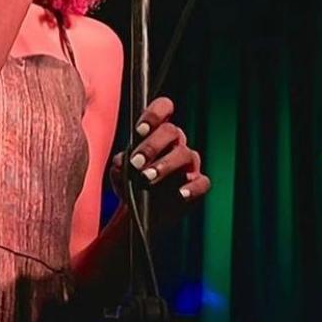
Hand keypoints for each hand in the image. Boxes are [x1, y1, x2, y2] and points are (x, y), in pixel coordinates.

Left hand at [108, 95, 209, 224]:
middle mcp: (176, 143)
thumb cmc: (133, 184)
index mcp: (158, 133)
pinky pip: (201, 182)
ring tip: (147, 177)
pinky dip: (192, 188)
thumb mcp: (121, 174)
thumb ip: (120, 164)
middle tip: (136, 162)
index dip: (154, 114)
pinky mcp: (197, 184)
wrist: (143, 212)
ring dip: (165, 165)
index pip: (163, 109)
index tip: (140, 130)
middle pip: (171, 131)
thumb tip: (120, 161)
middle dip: (152, 145)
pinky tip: (180, 194)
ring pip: (184, 154)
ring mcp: (189, 164)